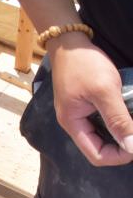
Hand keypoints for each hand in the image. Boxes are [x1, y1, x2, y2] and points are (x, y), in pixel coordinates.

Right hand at [49, 32, 132, 165]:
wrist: (70, 42)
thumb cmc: (84, 65)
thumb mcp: (105, 91)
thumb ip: (118, 120)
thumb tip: (132, 147)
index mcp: (73, 124)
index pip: (97, 155)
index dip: (120, 154)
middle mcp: (75, 123)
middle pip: (101, 147)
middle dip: (123, 143)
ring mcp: (80, 113)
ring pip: (105, 134)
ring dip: (122, 130)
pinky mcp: (86, 104)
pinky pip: (104, 120)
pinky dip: (119, 118)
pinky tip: (128, 109)